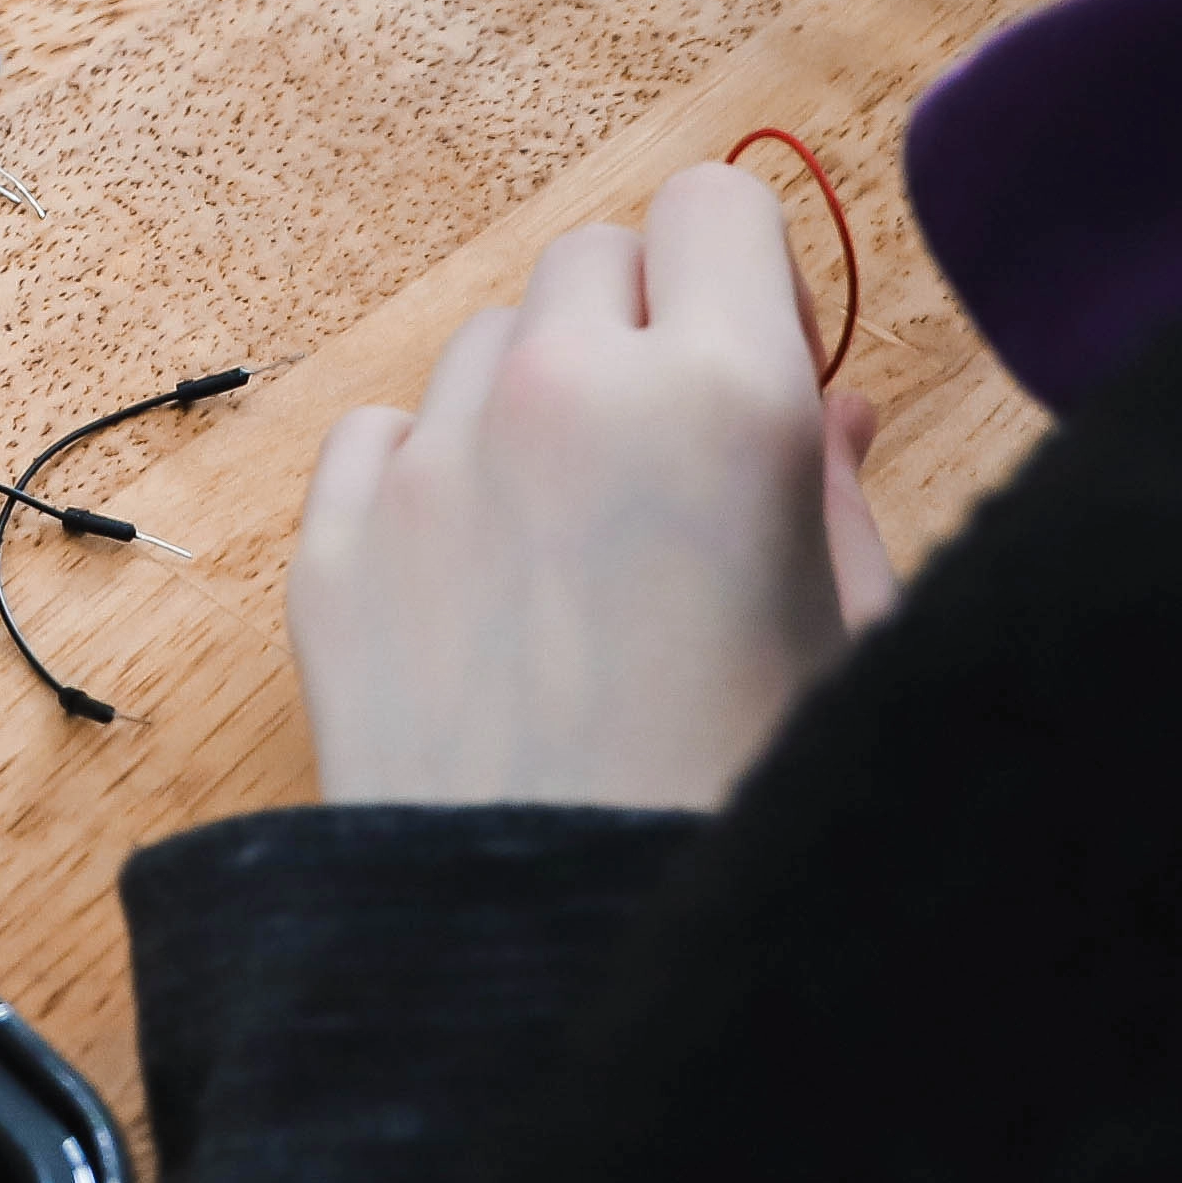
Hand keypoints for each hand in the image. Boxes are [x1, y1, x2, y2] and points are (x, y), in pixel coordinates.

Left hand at [288, 165, 862, 808]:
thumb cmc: (744, 816)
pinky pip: (385, 437)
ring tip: (584, 551)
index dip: (746, 275)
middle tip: (677, 459)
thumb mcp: (849, 640)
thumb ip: (834, 491)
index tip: (759, 354)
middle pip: (598, 256)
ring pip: (489, 342)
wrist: (570, 979)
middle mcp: (568, 396)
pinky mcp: (333, 549)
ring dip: (538, 402)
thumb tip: (829, 403)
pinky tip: (487, 590)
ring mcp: (434, 469)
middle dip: (643, 328)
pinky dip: (433, 482)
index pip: (719, 204)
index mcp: (727, 401)